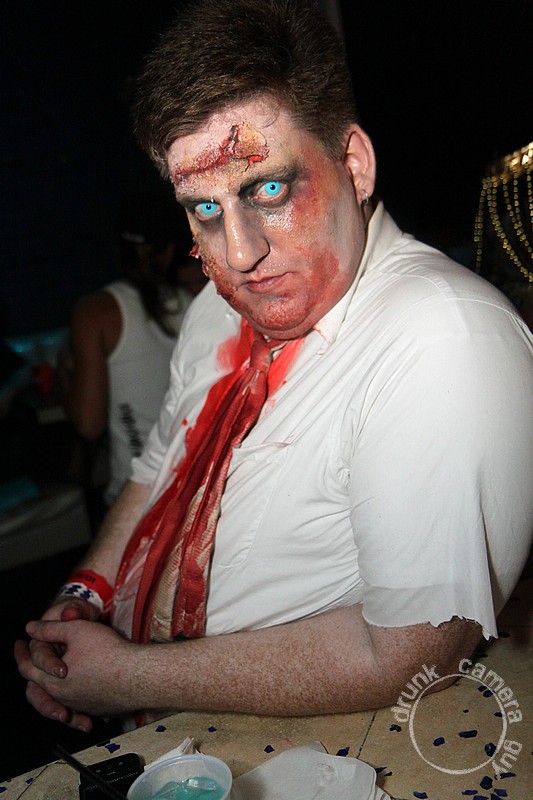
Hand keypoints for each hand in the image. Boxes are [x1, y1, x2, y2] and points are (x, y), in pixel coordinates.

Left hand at [14, 598, 100, 730]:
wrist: (137, 676)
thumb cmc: (108, 652)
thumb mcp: (75, 630)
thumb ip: (50, 629)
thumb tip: (31, 627)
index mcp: (51, 681)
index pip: (27, 667)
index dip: (21, 653)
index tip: (19, 644)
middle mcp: (63, 697)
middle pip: (39, 687)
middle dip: (35, 670)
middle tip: (32, 659)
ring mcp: (81, 706)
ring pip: (60, 696)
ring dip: (56, 684)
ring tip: (60, 671)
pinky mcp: (98, 709)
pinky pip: (81, 703)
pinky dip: (77, 693)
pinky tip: (87, 681)